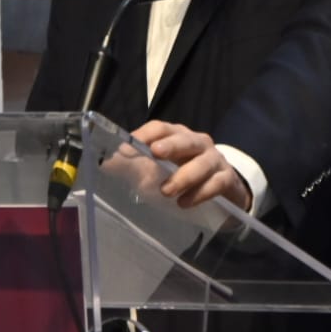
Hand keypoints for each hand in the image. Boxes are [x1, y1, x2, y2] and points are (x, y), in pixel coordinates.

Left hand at [131, 121, 252, 211]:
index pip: (161, 128)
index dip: (145, 134)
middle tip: (155, 154)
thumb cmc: (183, 176)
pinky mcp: (227, 179)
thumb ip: (132, 167)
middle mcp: (198, 144)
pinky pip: (216, 183)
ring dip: (184, 176)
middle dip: (170, 145)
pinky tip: (185, 203)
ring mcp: (215, 160)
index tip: (128, 147)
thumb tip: (103, 163)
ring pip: (202, 162)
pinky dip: (200, 193)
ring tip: (167, 191)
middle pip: (186, 139)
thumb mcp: (157, 171)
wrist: (223, 192)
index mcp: (177, 137)